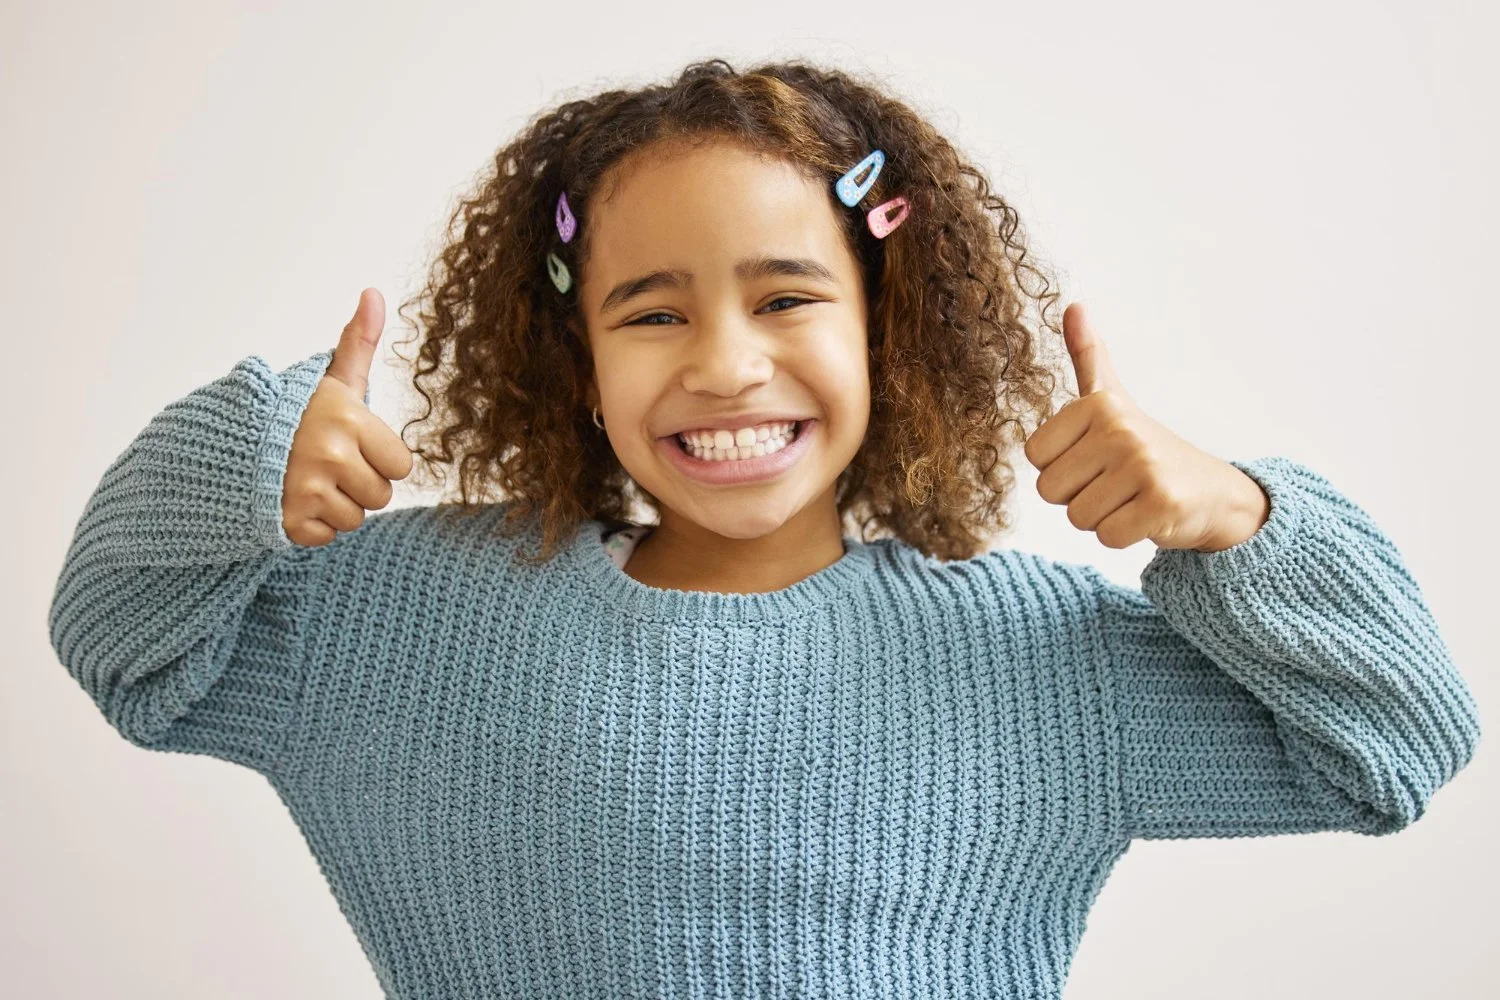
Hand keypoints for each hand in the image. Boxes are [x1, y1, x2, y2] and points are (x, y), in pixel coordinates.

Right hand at [282, 288, 414, 546]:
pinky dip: (312, 525)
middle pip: (381, 495)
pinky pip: (327, 536)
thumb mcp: (327, 380)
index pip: (402, 465)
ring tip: (307, 480)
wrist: (221, 446)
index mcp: (347, 419)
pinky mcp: (287, 522)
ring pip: (356, 518)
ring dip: (337, 505)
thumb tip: (374, 293)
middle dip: (359, 484)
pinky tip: (291, 499)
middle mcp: (329, 455)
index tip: (352, 445)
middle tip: (326, 464)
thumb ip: (356, 343)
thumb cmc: (291, 414)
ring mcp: (306, 490)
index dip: (380, 458)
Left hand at [1021, 303, 1268, 552]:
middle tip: (1114, 483)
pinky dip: (1123, 536)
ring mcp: (1142, 465)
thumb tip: (1074, 305)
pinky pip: (1108, 536)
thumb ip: (1088, 356)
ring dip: (1102, 517)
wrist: (1210, 490)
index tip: (1095, 458)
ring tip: (1131, 498)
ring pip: (1078, 517)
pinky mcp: (1162, 503)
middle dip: (1078, 496)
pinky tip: (1147, 516)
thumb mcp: (1112, 398)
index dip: (1061, 468)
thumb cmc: (1145, 447)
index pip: (1035, 457)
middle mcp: (1119, 428)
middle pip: (1050, 490)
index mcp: (1097, 404)